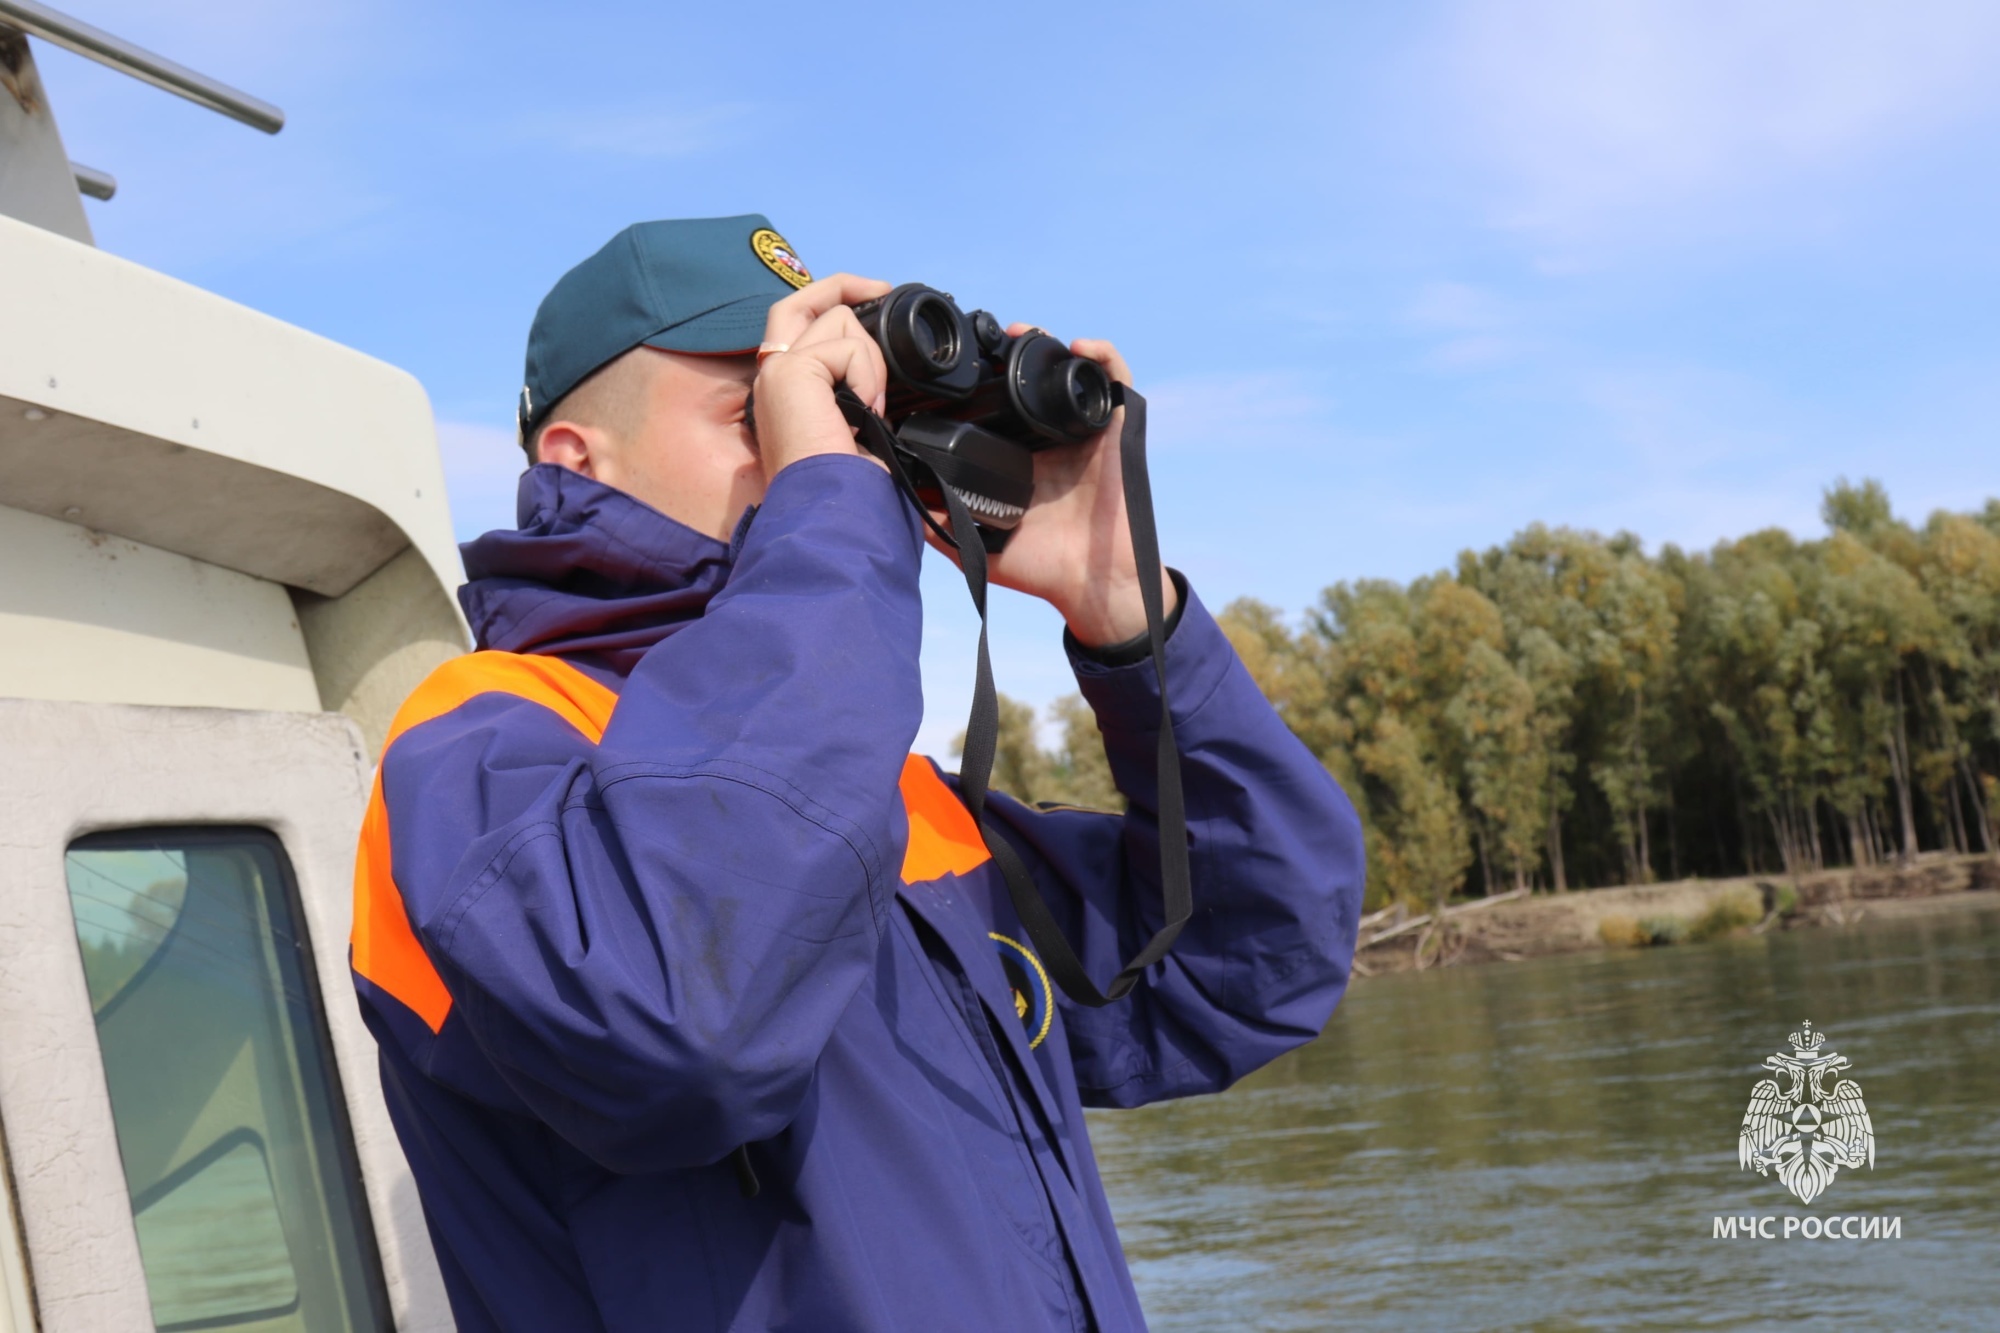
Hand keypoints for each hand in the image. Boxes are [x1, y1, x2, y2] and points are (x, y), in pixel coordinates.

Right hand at [750, 273, 892, 480]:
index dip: (833, 306)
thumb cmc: (845, 485)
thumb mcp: (854, 427)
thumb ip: (853, 391)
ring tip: (871, 406)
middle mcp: (772, 376)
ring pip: (838, 320)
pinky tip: (863, 412)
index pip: (798, 327)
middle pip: (801, 302)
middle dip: (843, 286)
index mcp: (785, 391)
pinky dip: (867, 377)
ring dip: (870, 360)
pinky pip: (847, 348)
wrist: (830, 508)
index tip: (873, 298)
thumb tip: (879, 377)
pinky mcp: (790, 372)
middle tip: (881, 289)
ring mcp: (777, 370)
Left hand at [926, 330, 1176, 647]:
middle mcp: (1051, 438)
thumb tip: (894, 497)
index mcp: (1019, 456)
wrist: (1092, 586)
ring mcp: (1085, 432)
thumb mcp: (978, 545)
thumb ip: (940, 524)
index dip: (979, 379)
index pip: (998, 404)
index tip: (951, 368)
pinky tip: (1077, 348)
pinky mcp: (1119, 432)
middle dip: (1007, 352)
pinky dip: (1102, 356)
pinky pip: (1116, 381)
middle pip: (1030, 378)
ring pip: (1068, 370)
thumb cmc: (1042, 568)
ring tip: (1017, 335)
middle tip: (983, 341)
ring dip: (1045, 344)